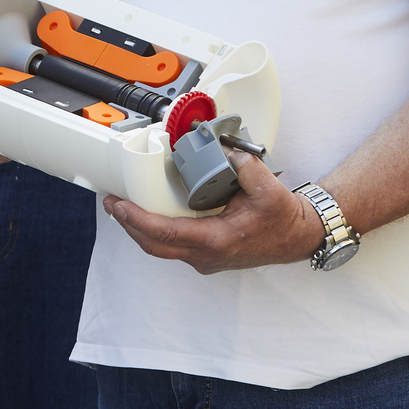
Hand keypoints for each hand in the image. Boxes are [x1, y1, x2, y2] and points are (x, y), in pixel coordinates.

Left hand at [99, 148, 321, 274]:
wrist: (297, 237)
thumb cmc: (283, 219)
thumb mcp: (268, 188)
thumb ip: (244, 166)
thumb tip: (223, 150)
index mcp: (216, 240)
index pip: (164, 233)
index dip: (136, 219)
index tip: (118, 204)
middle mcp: (205, 255)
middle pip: (154, 245)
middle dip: (128, 224)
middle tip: (112, 202)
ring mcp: (204, 259)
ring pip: (161, 248)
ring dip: (140, 229)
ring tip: (123, 206)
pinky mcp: (206, 255)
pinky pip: (172, 245)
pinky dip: (156, 231)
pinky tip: (149, 214)